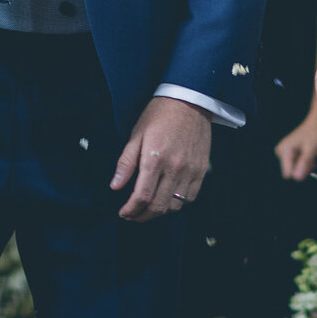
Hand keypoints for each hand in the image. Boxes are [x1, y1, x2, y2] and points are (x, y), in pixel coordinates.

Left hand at [111, 95, 211, 220]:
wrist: (189, 101)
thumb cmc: (159, 115)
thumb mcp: (136, 134)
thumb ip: (126, 163)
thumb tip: (115, 186)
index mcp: (155, 158)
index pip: (142, 196)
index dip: (131, 210)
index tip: (123, 212)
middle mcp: (175, 167)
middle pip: (158, 206)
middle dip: (142, 216)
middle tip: (132, 215)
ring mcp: (190, 171)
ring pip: (175, 206)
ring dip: (159, 212)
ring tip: (148, 208)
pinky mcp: (201, 170)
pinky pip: (190, 198)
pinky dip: (177, 204)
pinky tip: (167, 199)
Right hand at [273, 101, 316, 181]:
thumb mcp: (312, 149)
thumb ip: (304, 163)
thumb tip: (296, 178)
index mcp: (284, 150)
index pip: (288, 174)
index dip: (300, 171)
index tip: (308, 161)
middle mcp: (283, 152)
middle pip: (292, 173)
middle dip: (303, 169)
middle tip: (311, 157)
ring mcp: (289, 153)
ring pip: (297, 170)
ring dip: (307, 166)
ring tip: (312, 154)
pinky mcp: (295, 153)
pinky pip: (299, 167)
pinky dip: (308, 164)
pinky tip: (312, 155)